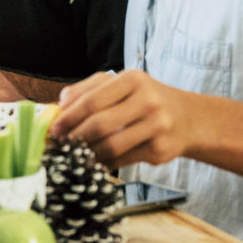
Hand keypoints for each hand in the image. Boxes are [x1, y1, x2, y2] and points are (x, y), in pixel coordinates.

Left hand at [50, 70, 197, 168]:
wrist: (188, 118)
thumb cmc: (144, 99)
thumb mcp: (121, 85)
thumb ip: (88, 90)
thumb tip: (58, 107)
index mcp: (132, 80)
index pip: (91, 100)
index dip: (69, 116)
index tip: (54, 127)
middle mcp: (148, 101)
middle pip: (100, 123)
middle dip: (75, 136)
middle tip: (61, 143)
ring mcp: (157, 126)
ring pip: (111, 145)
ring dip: (87, 152)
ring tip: (74, 153)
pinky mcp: (161, 149)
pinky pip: (123, 159)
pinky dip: (104, 163)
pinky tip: (94, 161)